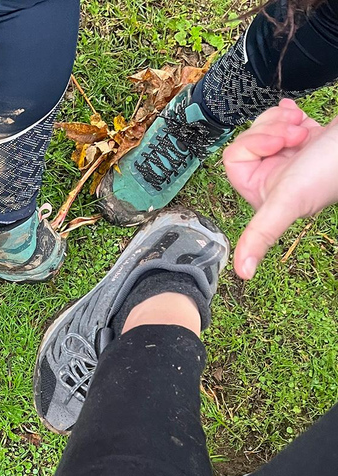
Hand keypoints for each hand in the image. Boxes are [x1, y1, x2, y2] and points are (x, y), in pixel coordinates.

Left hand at [222, 99, 337, 278]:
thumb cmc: (331, 169)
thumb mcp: (287, 201)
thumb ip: (262, 234)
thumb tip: (243, 273)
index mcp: (264, 192)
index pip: (235, 158)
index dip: (253, 144)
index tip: (278, 144)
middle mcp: (275, 177)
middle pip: (247, 140)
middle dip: (270, 130)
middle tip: (294, 137)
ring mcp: (290, 157)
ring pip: (262, 127)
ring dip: (282, 121)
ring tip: (302, 129)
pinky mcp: (304, 138)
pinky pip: (281, 118)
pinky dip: (290, 114)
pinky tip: (300, 117)